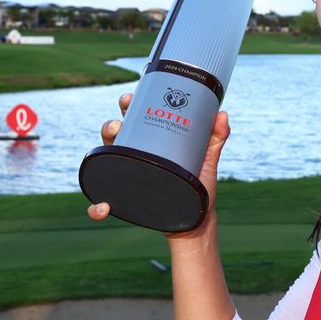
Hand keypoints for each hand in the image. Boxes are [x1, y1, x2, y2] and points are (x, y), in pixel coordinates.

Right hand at [85, 92, 231, 238]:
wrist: (195, 221)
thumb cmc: (199, 187)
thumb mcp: (207, 161)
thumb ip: (215, 139)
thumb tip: (222, 114)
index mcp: (153, 142)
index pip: (136, 119)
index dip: (129, 105)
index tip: (130, 98)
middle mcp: (138, 156)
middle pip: (117, 133)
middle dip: (112, 122)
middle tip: (120, 119)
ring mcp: (130, 176)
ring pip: (107, 156)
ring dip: (104, 144)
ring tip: (114, 137)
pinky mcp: (125, 197)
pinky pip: (104, 197)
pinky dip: (98, 201)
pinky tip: (101, 201)